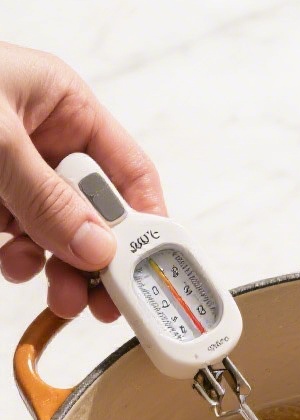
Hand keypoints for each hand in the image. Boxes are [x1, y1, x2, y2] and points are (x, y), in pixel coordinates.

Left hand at [0, 41, 165, 320]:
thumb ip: (48, 199)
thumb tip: (98, 248)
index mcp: (61, 105)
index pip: (128, 171)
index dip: (146, 221)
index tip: (152, 269)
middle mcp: (43, 140)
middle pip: (96, 212)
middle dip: (99, 258)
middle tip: (105, 301)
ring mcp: (13, 172)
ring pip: (59, 235)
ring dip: (61, 269)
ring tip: (59, 293)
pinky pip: (20, 241)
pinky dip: (20, 261)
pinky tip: (12, 263)